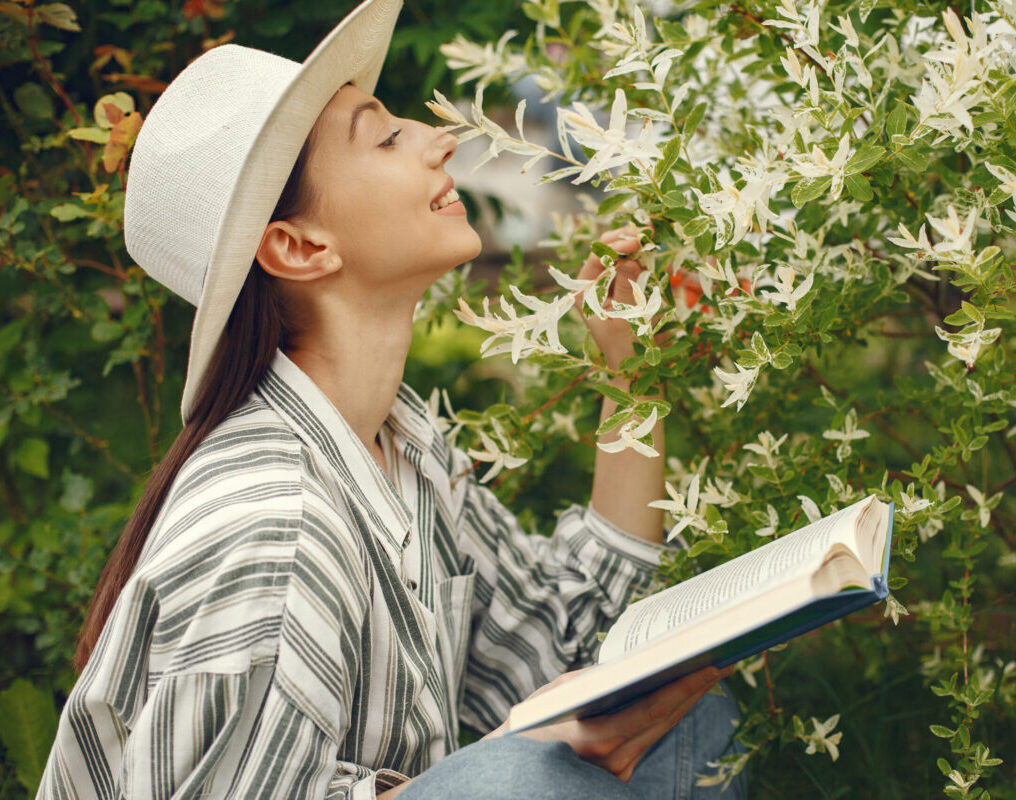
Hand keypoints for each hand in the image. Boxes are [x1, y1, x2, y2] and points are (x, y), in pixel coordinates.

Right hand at [487, 664, 733, 781]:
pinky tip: (681, 694)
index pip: (654, 708)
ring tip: (710, 671)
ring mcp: (618, 774)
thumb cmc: (522, 733)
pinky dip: (665, 716)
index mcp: (597, 738)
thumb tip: (625, 668)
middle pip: (666, 719)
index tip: (713, 663)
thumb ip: (588, 681)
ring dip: (685, 701)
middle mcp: (614, 761)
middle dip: (696, 688)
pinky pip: (647, 740)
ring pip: (660, 730)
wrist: (503, 784)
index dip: (687, 686)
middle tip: (725, 659)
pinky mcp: (619, 778)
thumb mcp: (550, 697)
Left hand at [575, 224, 649, 369]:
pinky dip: (641, 254)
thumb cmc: (625, 346)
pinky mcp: (624, 287)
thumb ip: (626, 287)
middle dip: (624, 239)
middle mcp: (593, 285)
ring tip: (648, 233)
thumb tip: (629, 259)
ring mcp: (609, 285)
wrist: (635, 368)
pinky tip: (650, 246)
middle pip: (605, 251)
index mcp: (584, 292)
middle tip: (645, 231)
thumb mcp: (625, 317)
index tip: (635, 242)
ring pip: (619, 255)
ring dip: (634, 243)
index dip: (615, 246)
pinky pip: (631, 265)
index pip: (596, 259)